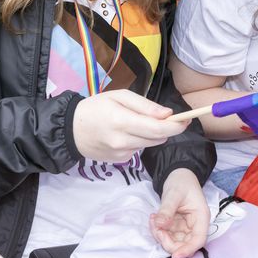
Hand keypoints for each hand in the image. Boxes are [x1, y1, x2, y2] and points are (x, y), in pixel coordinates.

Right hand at [72, 89, 188, 162]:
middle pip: (157, 138)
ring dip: (153, 135)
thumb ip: (145, 105)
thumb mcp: (119, 97)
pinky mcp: (119, 161)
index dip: (176, 126)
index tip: (186, 120)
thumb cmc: (96, 107)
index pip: (157, 128)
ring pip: (149, 144)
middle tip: (172, 118)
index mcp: (122, 120)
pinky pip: (138, 150)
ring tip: (139, 122)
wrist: (71, 130)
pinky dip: (140, 141)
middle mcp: (122, 140)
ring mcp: (120, 153)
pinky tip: (126, 134)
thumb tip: (167, 114)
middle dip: (168, 129)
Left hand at [150, 168, 208, 257]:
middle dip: (168, 241)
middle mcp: (194, 224)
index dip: (188, 249)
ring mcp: (185, 226)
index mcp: (201, 216)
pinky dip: (158, 230)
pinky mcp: (176, 226)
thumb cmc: (181, 181)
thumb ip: (167, 210)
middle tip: (156, 228)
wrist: (178, 174)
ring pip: (174, 241)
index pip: (198, 239)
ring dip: (161, 235)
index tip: (175, 256)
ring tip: (153, 219)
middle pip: (185, 243)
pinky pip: (167, 234)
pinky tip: (154, 219)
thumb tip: (161, 225)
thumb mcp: (174, 193)